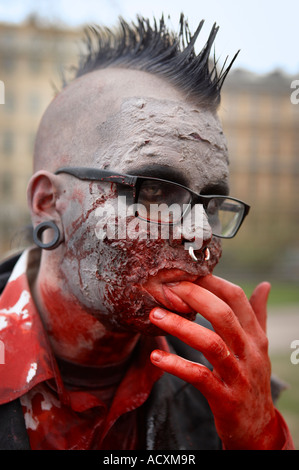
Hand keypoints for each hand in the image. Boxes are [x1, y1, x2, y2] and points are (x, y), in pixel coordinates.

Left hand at [149, 274, 284, 449]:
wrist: (257, 427)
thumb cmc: (252, 378)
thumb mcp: (259, 346)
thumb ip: (258, 314)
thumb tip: (264, 285)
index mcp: (255, 335)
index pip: (236, 298)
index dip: (210, 282)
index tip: (185, 274)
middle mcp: (250, 352)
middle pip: (223, 316)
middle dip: (194, 297)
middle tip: (167, 289)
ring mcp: (239, 376)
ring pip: (211, 344)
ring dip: (181, 327)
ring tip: (155, 315)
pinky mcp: (226, 399)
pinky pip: (200, 377)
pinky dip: (177, 365)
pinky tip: (156, 357)